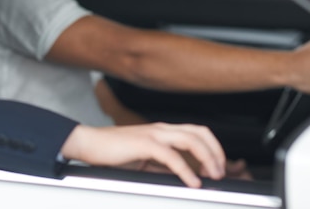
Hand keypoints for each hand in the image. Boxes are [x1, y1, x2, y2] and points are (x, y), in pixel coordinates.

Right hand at [60, 123, 225, 187]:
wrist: (89, 143)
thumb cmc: (112, 151)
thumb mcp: (144, 159)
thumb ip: (163, 164)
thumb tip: (182, 175)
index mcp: (162, 130)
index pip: (197, 131)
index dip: (213, 146)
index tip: (218, 164)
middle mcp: (161, 128)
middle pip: (200, 132)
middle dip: (216, 151)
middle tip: (220, 171)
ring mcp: (153, 134)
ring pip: (191, 140)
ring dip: (207, 158)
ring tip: (212, 175)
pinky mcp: (144, 144)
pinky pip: (172, 156)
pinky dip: (186, 170)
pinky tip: (192, 181)